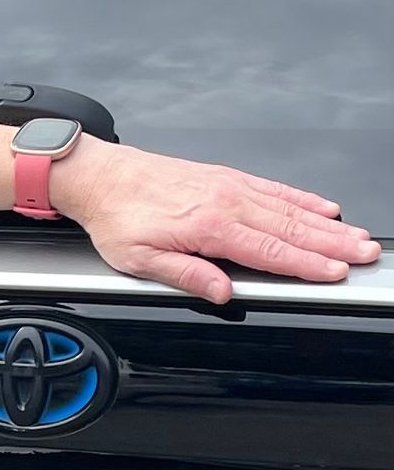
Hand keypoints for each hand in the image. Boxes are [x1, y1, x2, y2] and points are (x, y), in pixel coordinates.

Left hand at [55, 141, 380, 303]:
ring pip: (289, 209)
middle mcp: (225, 202)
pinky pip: (274, 189)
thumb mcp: (140, 259)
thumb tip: (222, 292)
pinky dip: (302, 199)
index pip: (269, 250)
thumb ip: (186, 275)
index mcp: (208, 226)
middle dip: (333, 244)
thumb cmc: (118, 218)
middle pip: (290, 228)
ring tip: (356, 236)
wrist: (102, 178)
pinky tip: (323, 208)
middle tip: (366, 254)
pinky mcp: (227, 178)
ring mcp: (230, 187)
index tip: (336, 272)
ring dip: (327, 225)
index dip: (306, 264)